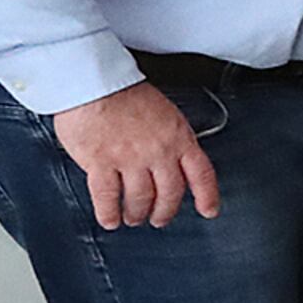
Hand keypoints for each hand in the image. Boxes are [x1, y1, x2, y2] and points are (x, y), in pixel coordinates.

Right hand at [54, 80, 220, 229]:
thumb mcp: (164, 112)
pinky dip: (109, 213)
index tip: (209, 210)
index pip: (202, 174)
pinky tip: (110, 219)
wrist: (94, 82)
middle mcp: (158, 152)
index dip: (207, 196)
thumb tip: (170, 159)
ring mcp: (130, 160)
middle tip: (159, 218)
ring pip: (140, 199)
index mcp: (178, 137)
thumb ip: (170, 138)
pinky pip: (108, 198)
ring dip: (137, 214)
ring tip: (133, 217)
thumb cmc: (124, 92)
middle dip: (165, 211)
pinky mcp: (101, 164)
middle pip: (170, 193)